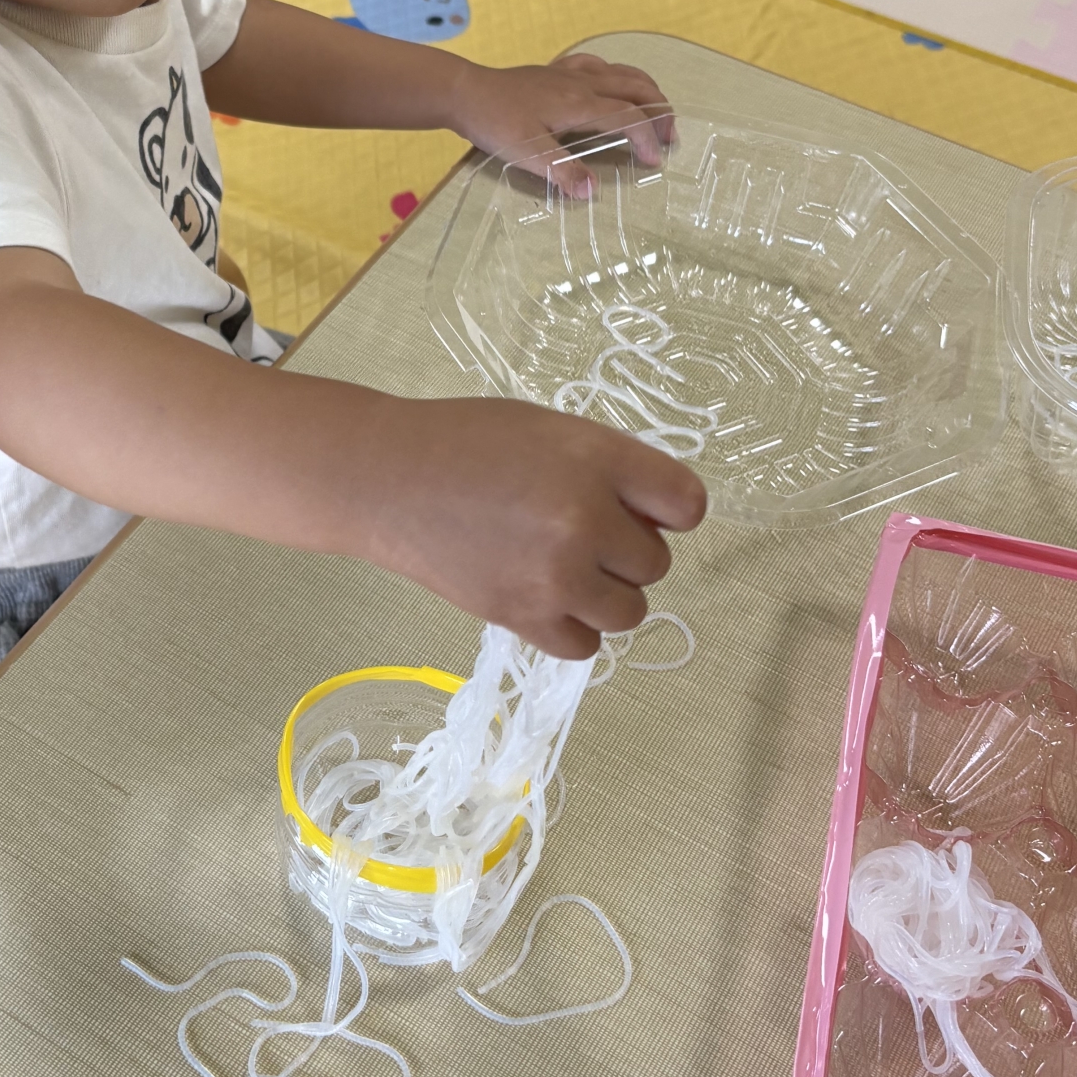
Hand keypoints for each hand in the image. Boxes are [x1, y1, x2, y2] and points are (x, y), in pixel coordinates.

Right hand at [361, 395, 706, 659]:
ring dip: (606, 594)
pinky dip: (573, 627)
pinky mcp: (523, 618)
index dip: (668, 510)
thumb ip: (611, 467)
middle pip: (656, 562)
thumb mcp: (552, 431)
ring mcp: (555, 575)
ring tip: (562, 567)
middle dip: (625, 551)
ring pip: (630, 611)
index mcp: (598, 459)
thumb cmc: (468, 441)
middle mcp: (585, 519)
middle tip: (576, 530)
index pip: (688, 505)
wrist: (388, 479)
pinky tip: (544, 597)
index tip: (640, 508)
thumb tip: (656, 520)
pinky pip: (585, 645)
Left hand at [446, 52, 672, 192]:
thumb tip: (591, 192)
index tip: (655, 162)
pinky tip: (612, 84)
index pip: (628, 118)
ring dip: (645, 90)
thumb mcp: (526, 154)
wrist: (463, 92)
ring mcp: (568, 73)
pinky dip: (615, 73)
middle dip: (659, 111)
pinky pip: (596, 64)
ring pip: (621, 72)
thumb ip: (561, 171)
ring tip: (656, 110)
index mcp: (579, 104)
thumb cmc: (493, 122)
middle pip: (636, 89)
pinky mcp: (554, 70)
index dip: (647, 139)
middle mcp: (581, 83)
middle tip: (670, 136)